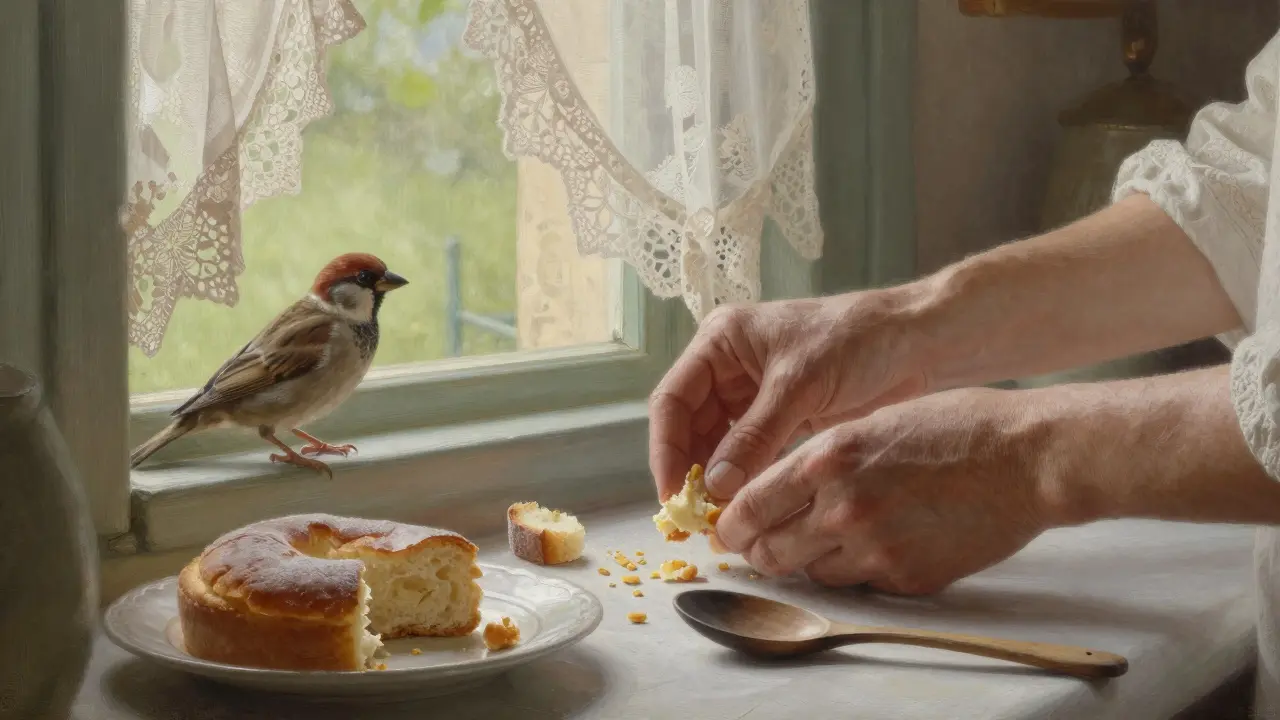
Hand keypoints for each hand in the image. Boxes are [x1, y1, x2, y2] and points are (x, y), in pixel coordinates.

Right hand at [648, 292, 927, 500]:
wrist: (918, 342)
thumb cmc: (858, 341)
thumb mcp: (799, 385)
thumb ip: (755, 436)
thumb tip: (716, 487)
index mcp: (721, 341)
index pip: (672, 399)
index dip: (666, 448)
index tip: (674, 493)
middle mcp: (729, 366)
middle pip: (688, 425)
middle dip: (689, 469)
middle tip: (694, 516)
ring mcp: (753, 392)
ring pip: (715, 443)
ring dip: (715, 479)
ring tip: (717, 518)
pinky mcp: (779, 416)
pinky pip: (747, 452)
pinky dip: (743, 478)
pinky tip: (745, 505)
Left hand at [713, 387, 1050, 594]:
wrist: (1027, 458)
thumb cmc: (956, 425)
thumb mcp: (870, 422)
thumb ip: (821, 459)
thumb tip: (779, 487)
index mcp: (827, 459)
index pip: (748, 507)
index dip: (732, 524)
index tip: (729, 527)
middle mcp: (842, 508)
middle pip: (768, 552)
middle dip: (758, 551)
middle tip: (760, 545)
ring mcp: (875, 549)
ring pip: (811, 574)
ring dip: (809, 561)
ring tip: (828, 537)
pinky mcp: (907, 578)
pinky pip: (861, 584)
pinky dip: (858, 569)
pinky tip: (879, 542)